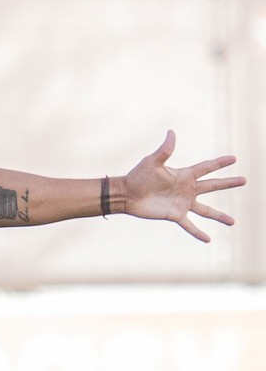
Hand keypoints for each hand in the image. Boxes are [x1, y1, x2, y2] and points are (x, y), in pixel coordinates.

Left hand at [122, 130, 245, 241]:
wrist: (126, 194)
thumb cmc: (138, 176)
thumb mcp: (153, 161)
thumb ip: (165, 149)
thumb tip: (172, 131)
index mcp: (184, 175)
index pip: (206, 167)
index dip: (220, 163)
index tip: (234, 159)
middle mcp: (187, 189)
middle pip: (212, 186)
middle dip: (228, 183)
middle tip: (244, 180)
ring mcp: (182, 203)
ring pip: (206, 210)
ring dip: (219, 216)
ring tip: (233, 222)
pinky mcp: (175, 215)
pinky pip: (189, 225)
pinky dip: (198, 232)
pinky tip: (208, 239)